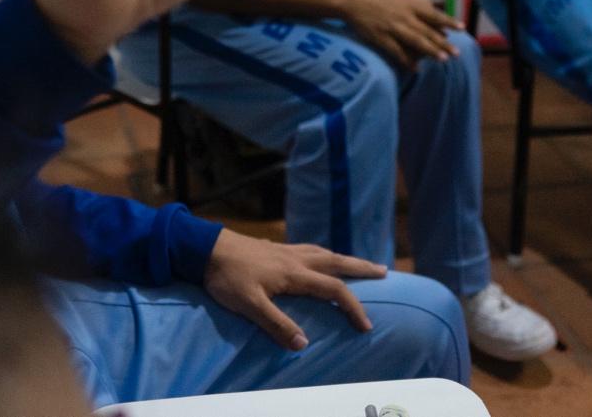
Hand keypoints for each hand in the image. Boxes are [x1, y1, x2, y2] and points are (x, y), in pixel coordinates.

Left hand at [202, 229, 386, 349]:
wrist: (206, 247)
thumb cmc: (228, 277)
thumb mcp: (250, 305)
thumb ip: (277, 324)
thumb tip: (304, 344)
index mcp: (294, 274)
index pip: (334, 290)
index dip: (353, 307)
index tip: (365, 326)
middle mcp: (296, 259)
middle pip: (337, 262)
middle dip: (362, 268)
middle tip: (385, 272)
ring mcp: (286, 251)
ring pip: (324, 252)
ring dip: (345, 259)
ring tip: (358, 265)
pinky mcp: (275, 248)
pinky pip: (309, 249)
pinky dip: (323, 254)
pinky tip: (318, 257)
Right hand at [341, 0, 461, 67]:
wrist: (353, 0)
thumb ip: (413, 6)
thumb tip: (430, 10)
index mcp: (409, 5)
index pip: (433, 14)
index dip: (448, 21)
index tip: (461, 28)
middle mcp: (404, 16)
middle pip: (427, 31)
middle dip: (443, 43)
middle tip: (456, 53)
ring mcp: (393, 28)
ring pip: (416, 41)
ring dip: (430, 51)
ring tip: (443, 60)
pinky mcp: (382, 38)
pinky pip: (397, 52)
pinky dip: (407, 61)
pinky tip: (416, 69)